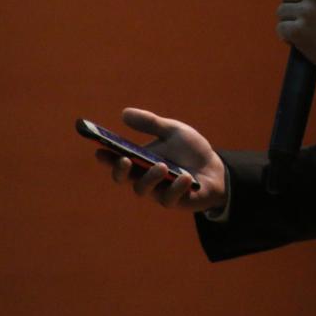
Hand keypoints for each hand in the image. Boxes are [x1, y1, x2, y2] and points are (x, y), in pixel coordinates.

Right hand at [95, 107, 226, 211]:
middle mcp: (145, 178)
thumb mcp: (172, 131)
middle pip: (124, 179)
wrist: (215, 168)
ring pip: (143, 191)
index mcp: (141, 161)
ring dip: (150, 178)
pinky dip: (177, 188)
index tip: (99, 150)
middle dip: (120, 171)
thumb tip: (124, 113)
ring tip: (162, 165)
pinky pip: (170, 199)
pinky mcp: (177, 201)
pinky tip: (186, 177)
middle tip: (125, 160)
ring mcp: (160, 191)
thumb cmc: (190, 150)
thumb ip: (150, 123)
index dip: (106, 158)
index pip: (118, 161)